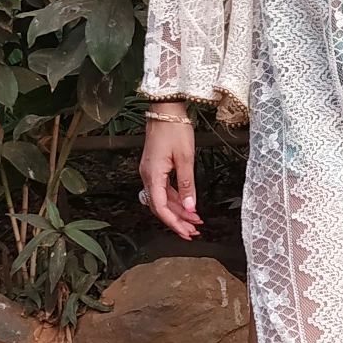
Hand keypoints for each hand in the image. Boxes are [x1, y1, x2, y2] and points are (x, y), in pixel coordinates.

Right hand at [139, 116, 201, 239]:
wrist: (165, 109)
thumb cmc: (174, 128)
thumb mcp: (185, 158)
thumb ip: (188, 185)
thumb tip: (191, 208)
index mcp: (153, 175)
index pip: (160, 207)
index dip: (174, 223)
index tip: (187, 232)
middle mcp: (147, 176)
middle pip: (160, 206)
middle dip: (177, 221)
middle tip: (194, 231)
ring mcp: (150, 172)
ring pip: (163, 198)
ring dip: (178, 210)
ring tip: (195, 220)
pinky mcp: (154, 167)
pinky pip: (164, 189)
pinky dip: (176, 198)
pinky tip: (187, 204)